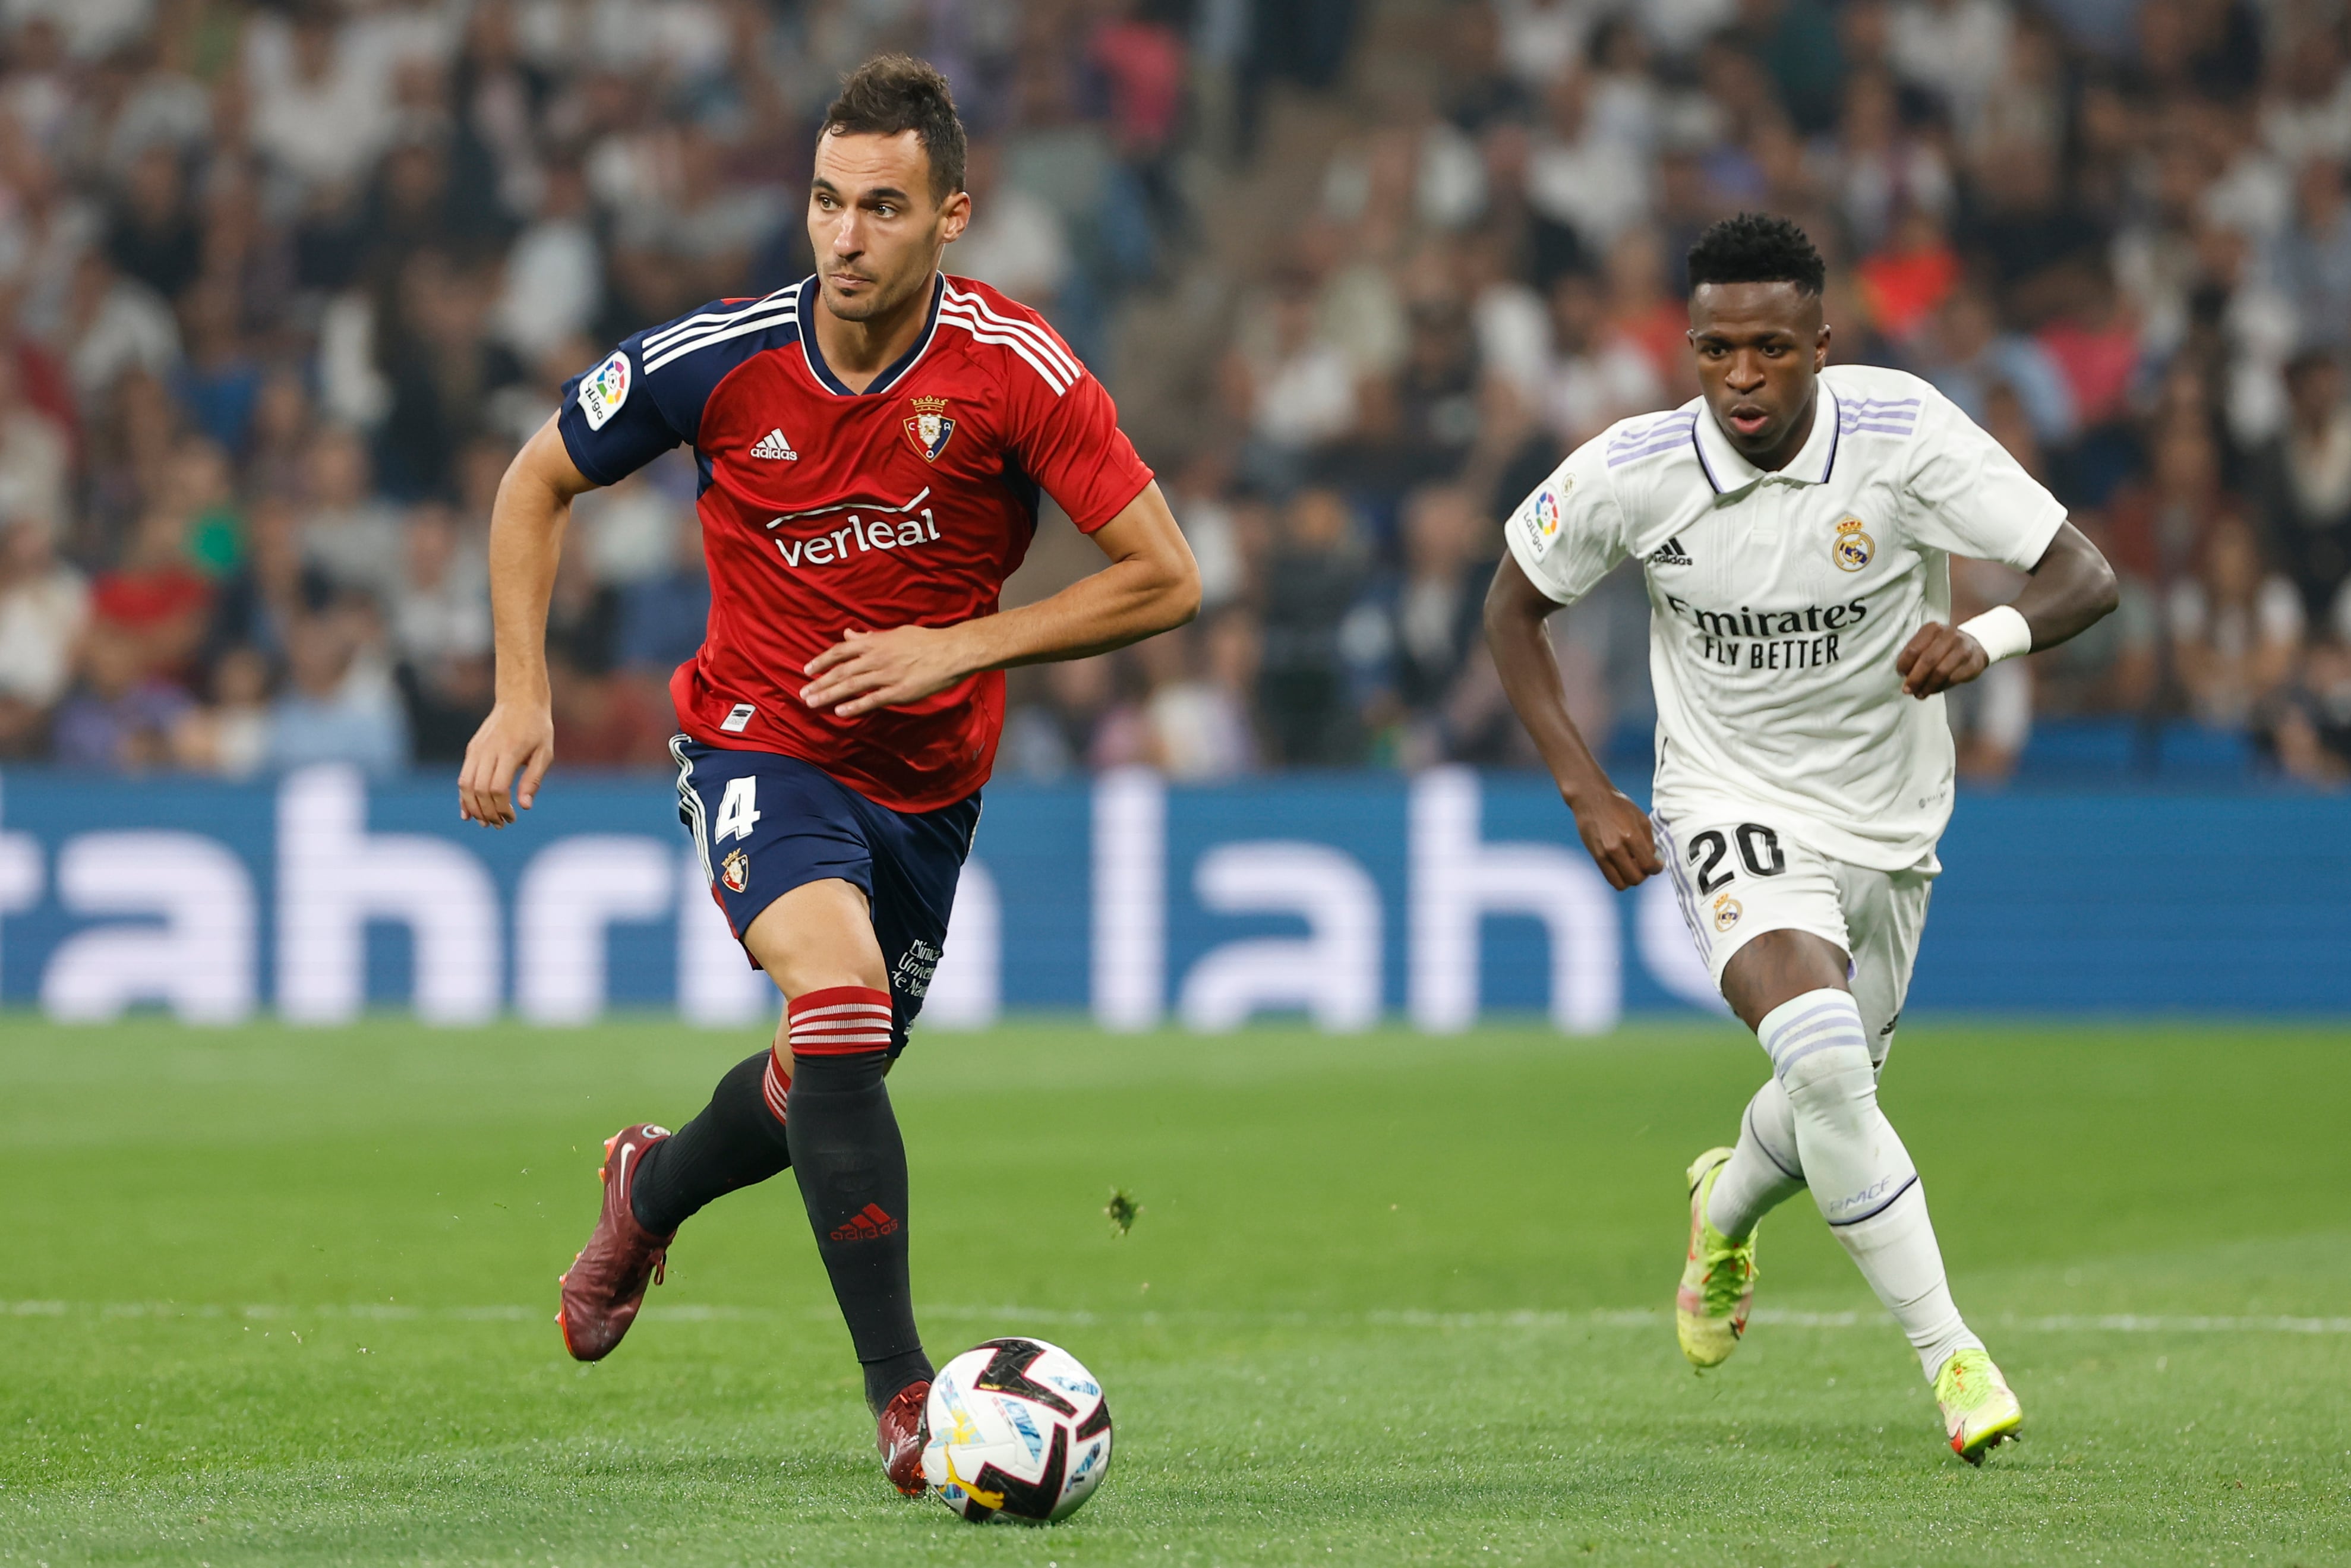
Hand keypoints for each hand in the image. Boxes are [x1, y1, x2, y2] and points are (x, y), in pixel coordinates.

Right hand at [458, 700, 553, 825]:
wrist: (519, 701)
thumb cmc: (537, 728)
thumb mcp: (545, 753)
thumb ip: (533, 780)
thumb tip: (524, 807)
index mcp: (508, 751)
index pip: (497, 788)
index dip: (501, 808)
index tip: (512, 818)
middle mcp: (488, 751)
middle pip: (479, 790)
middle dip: (487, 812)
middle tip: (499, 825)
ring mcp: (476, 750)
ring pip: (465, 785)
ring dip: (473, 808)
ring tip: (485, 822)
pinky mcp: (471, 749)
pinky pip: (463, 777)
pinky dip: (463, 796)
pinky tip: (468, 812)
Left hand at [800, 624, 972, 716]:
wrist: (951, 651)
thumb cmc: (925, 641)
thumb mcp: (895, 633)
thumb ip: (870, 637)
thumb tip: (849, 635)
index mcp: (876, 643)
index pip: (841, 651)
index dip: (822, 660)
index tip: (807, 670)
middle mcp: (877, 658)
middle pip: (841, 671)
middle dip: (820, 682)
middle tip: (803, 693)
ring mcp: (887, 675)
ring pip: (852, 685)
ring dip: (830, 695)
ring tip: (813, 703)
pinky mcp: (899, 691)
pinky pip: (873, 700)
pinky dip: (855, 706)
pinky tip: (840, 712)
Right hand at [1571, 787, 1662, 889]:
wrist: (1591, 799)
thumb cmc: (1619, 806)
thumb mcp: (1641, 819)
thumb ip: (1648, 842)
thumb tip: (1653, 859)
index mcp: (1631, 836)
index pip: (1648, 865)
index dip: (1657, 869)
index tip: (1657, 865)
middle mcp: (1616, 848)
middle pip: (1636, 878)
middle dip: (1644, 875)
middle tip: (1645, 866)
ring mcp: (1604, 854)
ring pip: (1622, 883)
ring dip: (1631, 879)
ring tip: (1633, 867)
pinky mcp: (1595, 857)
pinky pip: (1610, 878)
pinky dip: (1620, 877)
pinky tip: (1623, 866)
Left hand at [1895, 623, 1990, 698]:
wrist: (1973, 645)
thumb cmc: (1943, 647)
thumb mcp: (1927, 644)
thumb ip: (1913, 656)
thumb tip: (1904, 675)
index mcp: (1932, 629)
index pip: (1913, 649)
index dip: (1904, 665)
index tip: (1901, 675)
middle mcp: (1949, 635)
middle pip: (1928, 660)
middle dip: (1915, 679)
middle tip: (1908, 690)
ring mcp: (1963, 648)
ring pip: (1941, 671)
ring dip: (1927, 686)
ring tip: (1920, 694)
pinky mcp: (1974, 663)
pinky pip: (1953, 679)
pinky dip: (1940, 687)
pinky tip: (1933, 690)